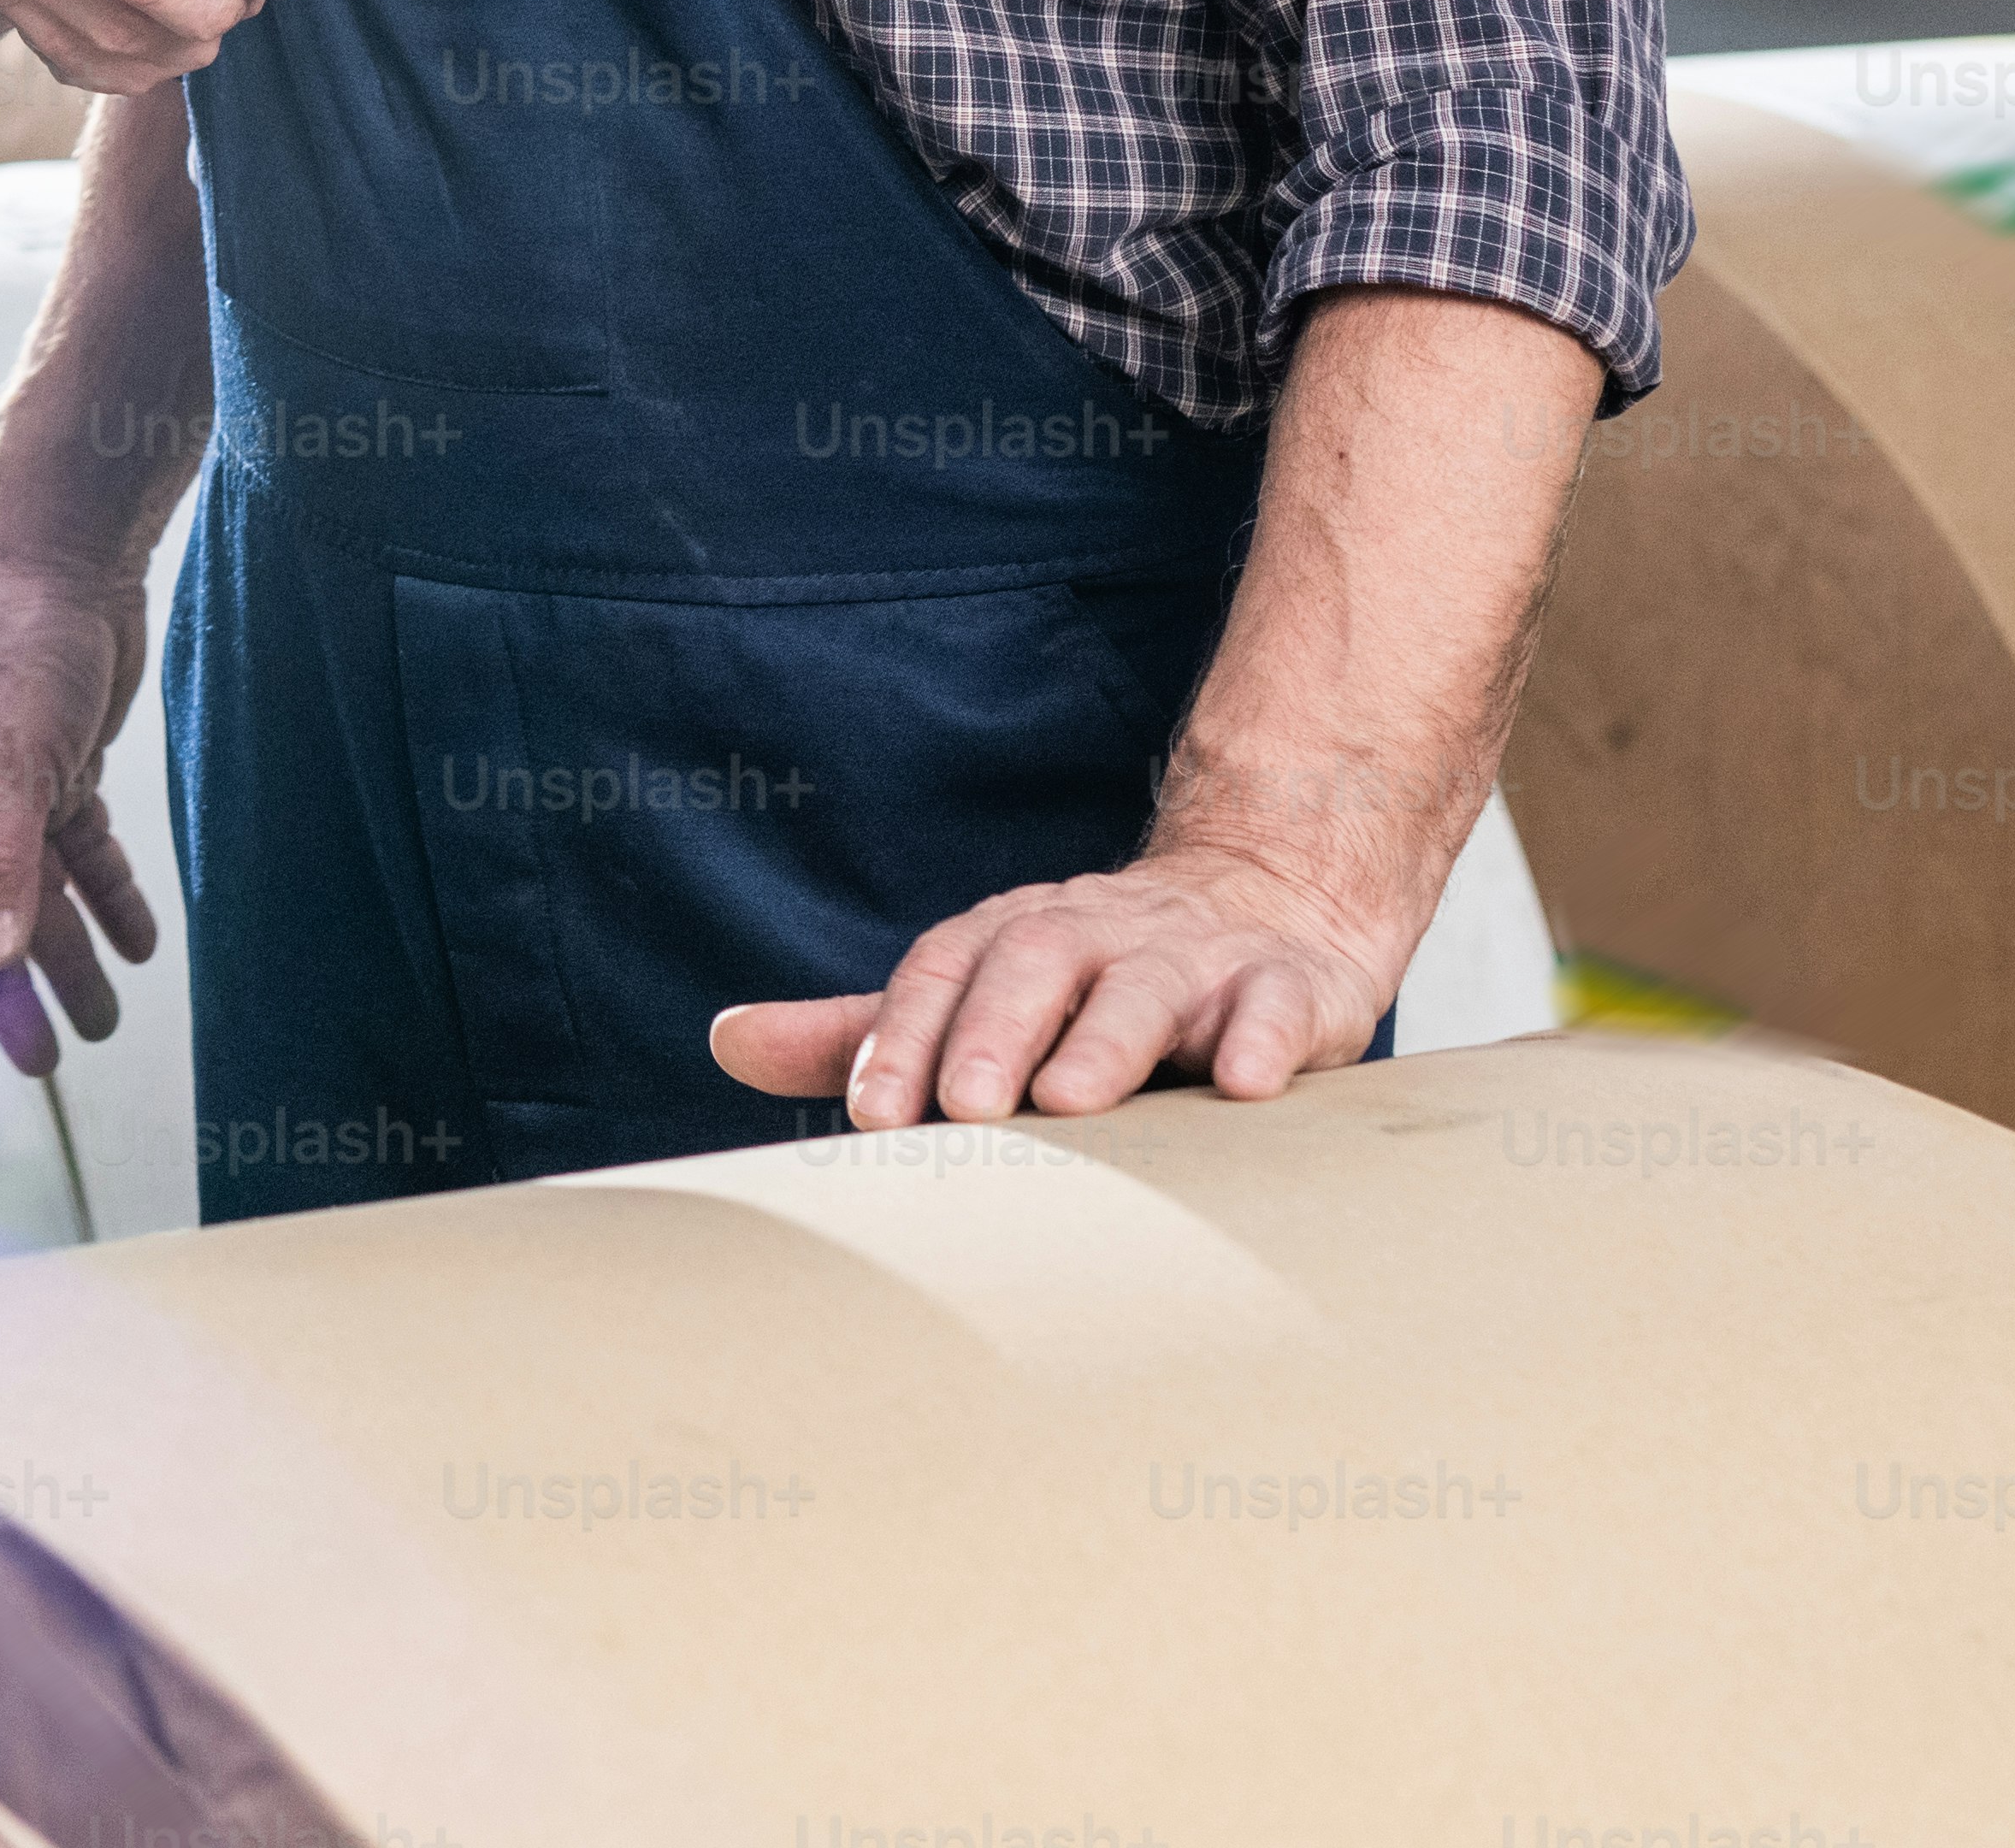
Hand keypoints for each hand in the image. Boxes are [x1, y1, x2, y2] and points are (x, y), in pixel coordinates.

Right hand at [0, 555, 164, 1075]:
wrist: (75, 565)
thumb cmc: (14, 647)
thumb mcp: (5, 756)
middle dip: (11, 996)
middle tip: (43, 1061)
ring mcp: (12, 794)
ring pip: (37, 897)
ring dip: (68, 958)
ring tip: (101, 1022)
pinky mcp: (61, 774)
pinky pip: (84, 851)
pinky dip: (110, 896)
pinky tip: (139, 945)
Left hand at [705, 836, 1415, 1128]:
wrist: (1269, 901)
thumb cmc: (1097, 978)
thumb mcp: (981, 993)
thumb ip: (866, 1027)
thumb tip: (725, 1042)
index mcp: (1012, 938)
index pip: (942, 973)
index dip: (903, 1037)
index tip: (869, 1113)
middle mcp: (1095, 936)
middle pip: (1033, 966)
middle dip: (993, 1035)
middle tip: (964, 1107)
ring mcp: (1194, 960)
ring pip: (1147, 988)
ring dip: (1107, 1040)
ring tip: (1073, 1098)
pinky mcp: (1289, 988)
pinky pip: (1277, 1006)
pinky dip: (1261, 1039)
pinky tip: (1243, 1083)